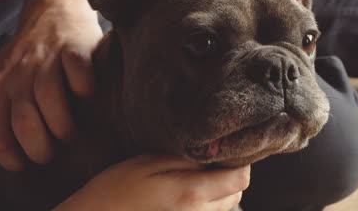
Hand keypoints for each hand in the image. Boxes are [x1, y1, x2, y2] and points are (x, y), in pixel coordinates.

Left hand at [0, 0, 102, 170]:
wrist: (52, 10)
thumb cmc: (26, 55)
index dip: (12, 160)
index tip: (28, 164)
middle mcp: (18, 75)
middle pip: (24, 124)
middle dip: (41, 150)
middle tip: (52, 153)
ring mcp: (46, 59)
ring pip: (50, 101)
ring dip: (64, 128)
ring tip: (70, 135)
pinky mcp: (73, 47)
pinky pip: (79, 76)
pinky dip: (85, 91)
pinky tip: (86, 97)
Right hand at [54, 155, 249, 210]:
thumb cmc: (117, 188)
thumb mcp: (149, 161)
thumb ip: (186, 159)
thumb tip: (215, 153)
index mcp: (191, 194)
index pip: (239, 179)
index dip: (240, 162)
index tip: (228, 152)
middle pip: (236, 195)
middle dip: (229, 176)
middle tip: (210, 162)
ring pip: (224, 208)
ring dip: (219, 192)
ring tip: (196, 177)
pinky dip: (207, 204)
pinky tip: (186, 194)